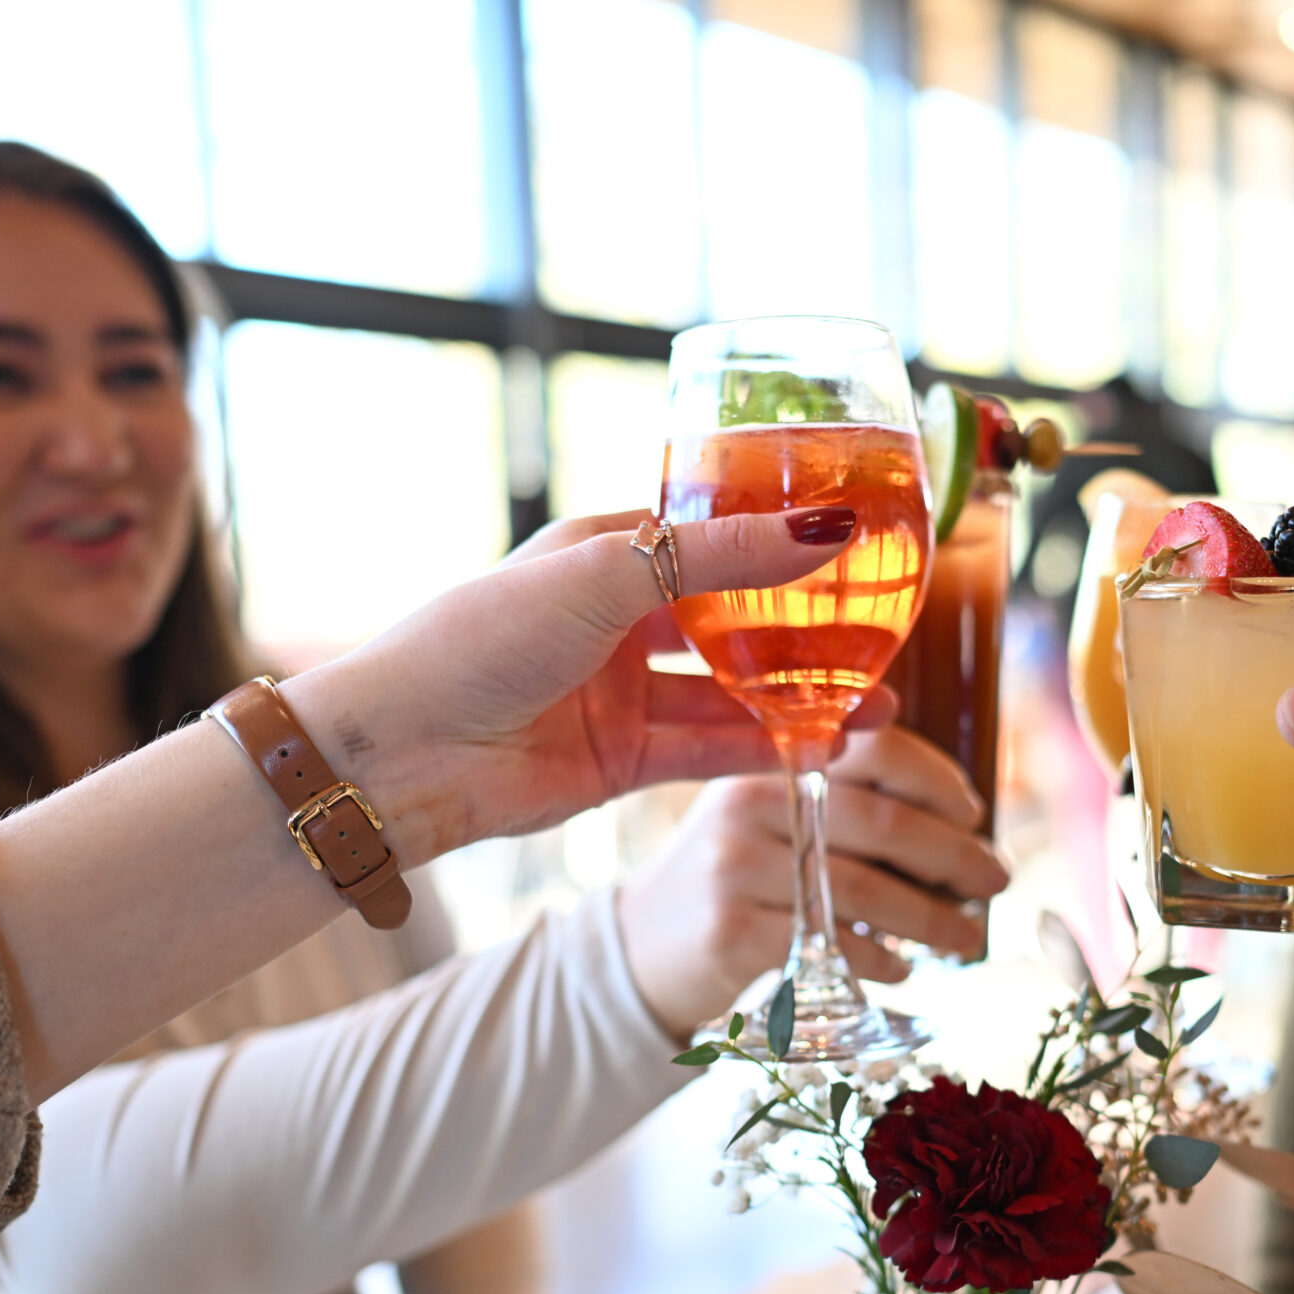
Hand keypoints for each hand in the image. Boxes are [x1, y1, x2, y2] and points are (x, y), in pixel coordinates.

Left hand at [293, 506, 879, 856]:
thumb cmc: (481, 639)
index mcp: (606, 550)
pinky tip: (829, 744)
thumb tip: (828, 532)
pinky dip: (770, 747)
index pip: (713, 534)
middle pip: (736, 617)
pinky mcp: (624, 761)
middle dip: (810, 628)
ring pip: (735, 690)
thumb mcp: (608, 577)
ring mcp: (623, 691)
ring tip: (881, 704)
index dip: (782, 538)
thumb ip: (722, 560)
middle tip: (889, 631)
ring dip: (804, 696)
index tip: (859, 542)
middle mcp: (618, 617)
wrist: (404, 755)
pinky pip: (713, 750)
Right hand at [616, 726, 1009, 1034]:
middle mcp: (750, 803)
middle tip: (996, 880)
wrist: (642, 946)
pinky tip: (902, 968)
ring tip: (967, 937)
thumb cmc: (737, 878)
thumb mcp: (774, 819)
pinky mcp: (731, 932)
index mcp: (771, 761)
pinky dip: (878, 961)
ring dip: (931, 919)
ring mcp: (736, 868)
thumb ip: (845, 808)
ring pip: (863, 891)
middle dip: (954, 856)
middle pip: (880, 823)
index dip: (937, 780)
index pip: (874, 751)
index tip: (973, 814)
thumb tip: (962, 832)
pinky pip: (829, 946)